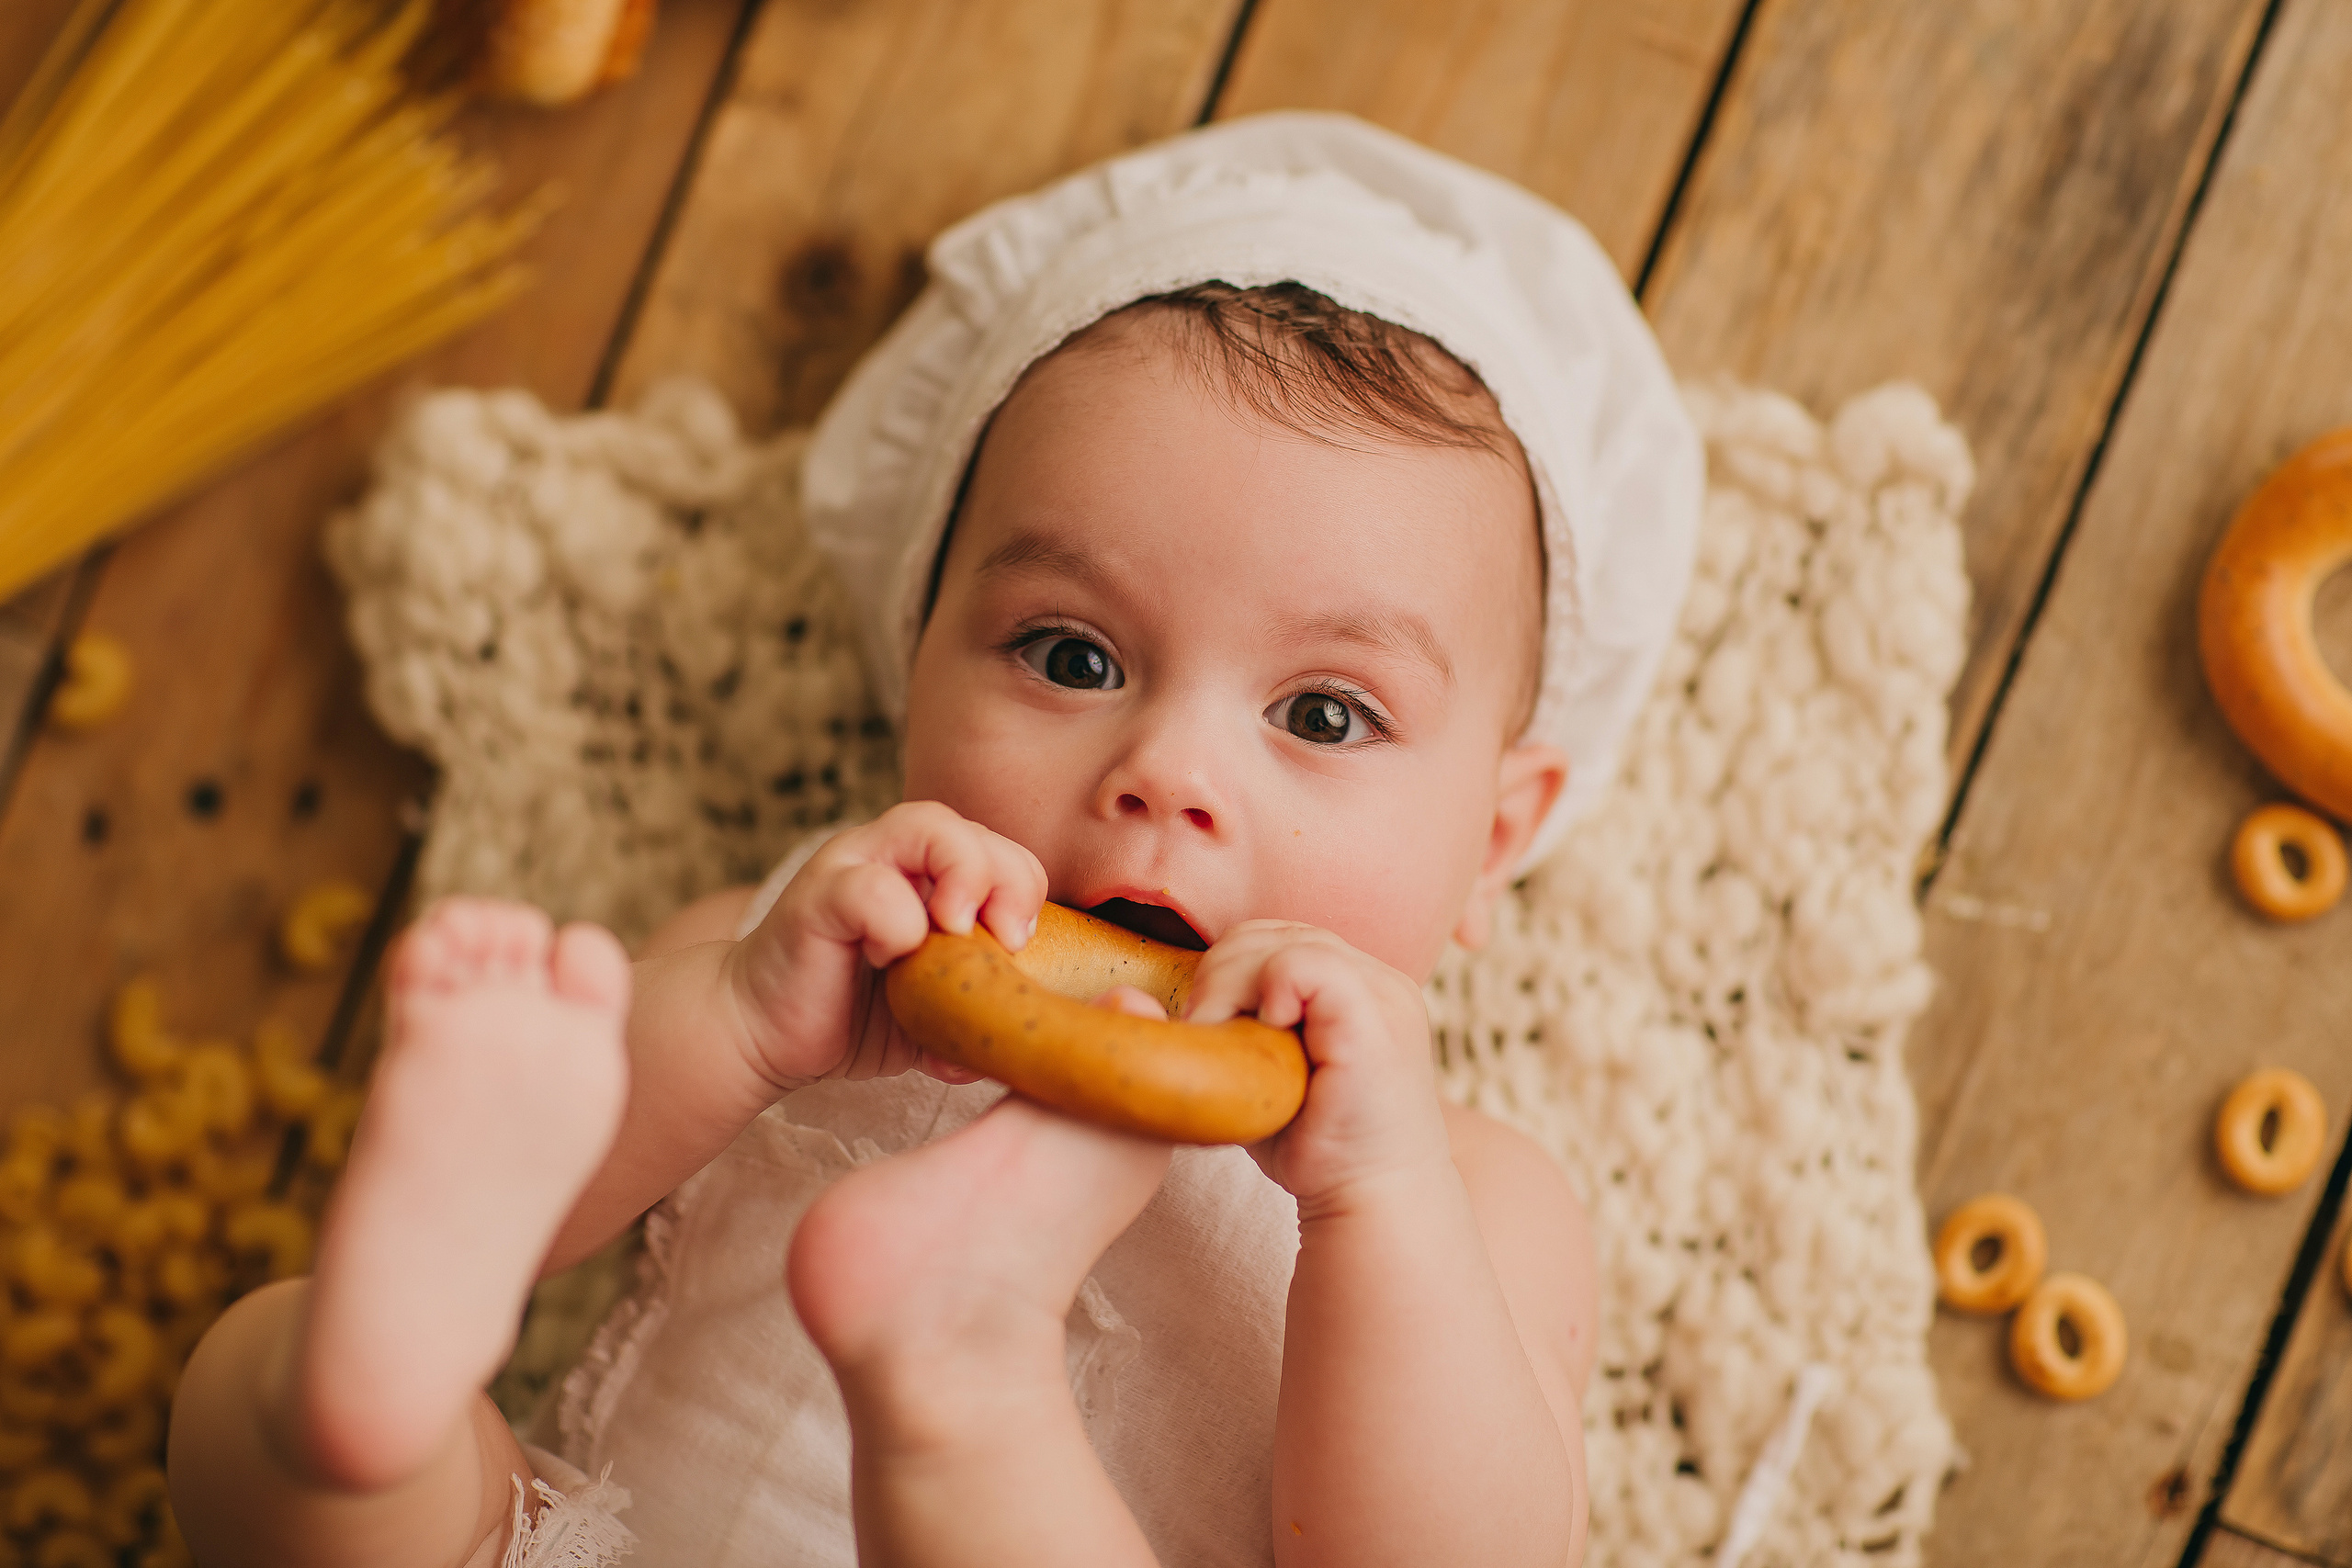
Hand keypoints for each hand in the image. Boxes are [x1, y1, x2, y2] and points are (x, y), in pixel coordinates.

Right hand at [726, 801, 1045, 1089]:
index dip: (1023, 887)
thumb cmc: (848, 1016)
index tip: (1021, 945)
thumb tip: (1017, 1050)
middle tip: (1008, 941)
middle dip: (1009, 880)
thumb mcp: (930, 1017)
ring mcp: (849, 866)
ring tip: (959, 933)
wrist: (761, 1036)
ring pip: (928, 826)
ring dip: (965, 878)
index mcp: (922, 870)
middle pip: (971, 828)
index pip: (997, 848)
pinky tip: (889, 961)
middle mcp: (888, 853)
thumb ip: (974, 1019)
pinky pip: (871, 888)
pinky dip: (898, 925)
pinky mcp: (816, 899)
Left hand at [1180, 922, 1449, 1215]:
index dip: (1226, 971)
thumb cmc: (1315, 1149)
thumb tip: (1151, 1007)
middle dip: (1219, 975)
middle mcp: (1376, 979)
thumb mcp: (1266, 1076)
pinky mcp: (1376, 1018)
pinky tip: (1264, 1034)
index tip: (1205, 1028)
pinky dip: (1271, 989)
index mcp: (1354, 987)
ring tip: (1223, 1039)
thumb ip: (1236, 1031)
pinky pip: (1309, 965)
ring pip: (1284, 942)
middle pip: (1270, 933)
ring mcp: (1383, 994)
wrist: (1370, 1202)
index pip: (1272, 939)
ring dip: (1233, 984)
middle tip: (1203, 1033)